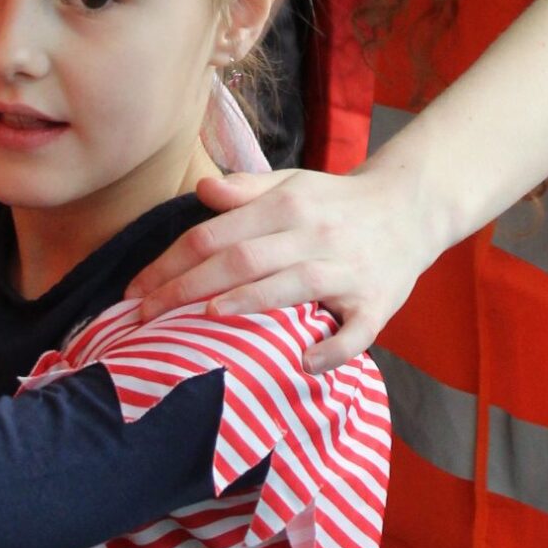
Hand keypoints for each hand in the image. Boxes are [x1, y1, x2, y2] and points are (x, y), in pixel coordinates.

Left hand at [127, 152, 437, 370]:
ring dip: (249, 302)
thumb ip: (247, 190)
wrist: (413, 207)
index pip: (216, 234)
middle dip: (187, 288)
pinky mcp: (378, 302)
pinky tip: (304, 362)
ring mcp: (348, 269)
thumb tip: (202, 190)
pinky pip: (356, 331)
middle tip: (144, 317)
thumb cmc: (338, 204)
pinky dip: (332, 348)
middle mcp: (316, 234)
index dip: (170, 262)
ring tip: (207, 320)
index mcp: (289, 204)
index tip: (135, 291)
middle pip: (242, 260)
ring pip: (292, 285)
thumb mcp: (294, 185)